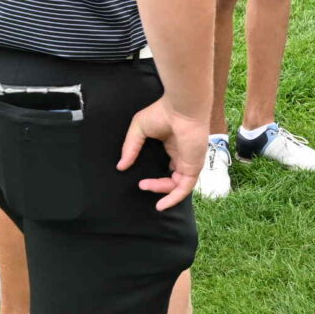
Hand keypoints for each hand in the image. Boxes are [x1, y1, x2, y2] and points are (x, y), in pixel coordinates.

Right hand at [120, 94, 209, 211]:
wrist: (181, 108)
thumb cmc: (163, 112)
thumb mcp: (139, 129)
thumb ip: (130, 148)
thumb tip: (121, 166)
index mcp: (173, 146)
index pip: (168, 167)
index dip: (158, 176)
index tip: (141, 180)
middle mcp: (182, 155)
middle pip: (173, 178)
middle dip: (157, 185)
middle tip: (141, 184)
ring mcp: (189, 162)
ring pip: (177, 185)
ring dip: (162, 190)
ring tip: (145, 186)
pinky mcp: (193, 167)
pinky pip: (185, 188)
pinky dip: (174, 198)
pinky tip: (162, 204)